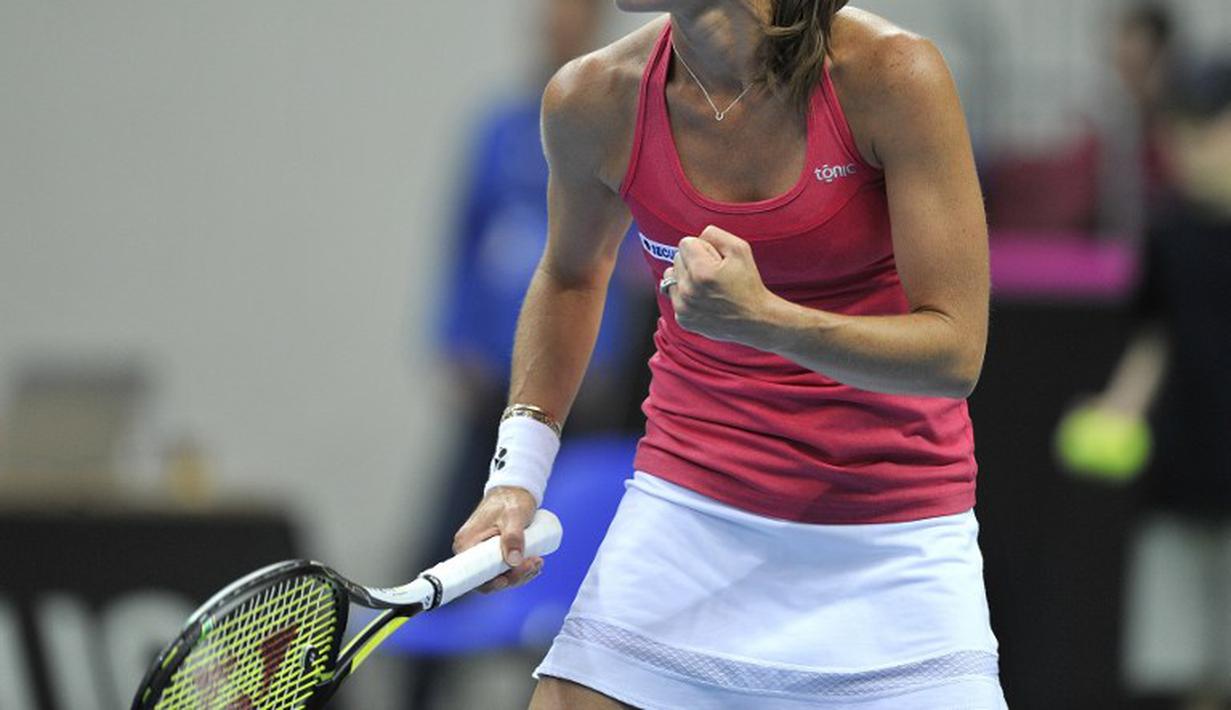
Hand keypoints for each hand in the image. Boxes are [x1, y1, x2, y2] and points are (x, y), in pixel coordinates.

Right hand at [452, 486, 542, 592]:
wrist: (515, 490)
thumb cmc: (511, 499)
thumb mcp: (513, 516)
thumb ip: (513, 537)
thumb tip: (513, 561)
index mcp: (467, 543)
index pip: (473, 574)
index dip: (491, 583)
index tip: (509, 580)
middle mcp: (470, 551)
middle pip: (488, 578)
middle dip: (514, 576)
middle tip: (534, 564)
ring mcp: (481, 553)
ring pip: (499, 575)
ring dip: (520, 574)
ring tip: (538, 561)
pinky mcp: (492, 553)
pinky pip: (504, 568)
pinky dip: (519, 570)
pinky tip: (533, 564)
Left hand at [663, 225, 777, 344]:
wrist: (755, 320)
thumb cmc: (748, 284)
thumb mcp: (740, 249)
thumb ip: (715, 234)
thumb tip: (698, 236)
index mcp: (701, 272)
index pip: (685, 243)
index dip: (703, 247)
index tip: (716, 259)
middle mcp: (688, 291)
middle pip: (677, 259)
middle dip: (693, 261)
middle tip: (714, 273)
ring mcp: (683, 307)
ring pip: (671, 277)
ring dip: (685, 277)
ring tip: (705, 285)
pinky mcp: (682, 319)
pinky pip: (674, 295)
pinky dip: (685, 295)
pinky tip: (703, 299)